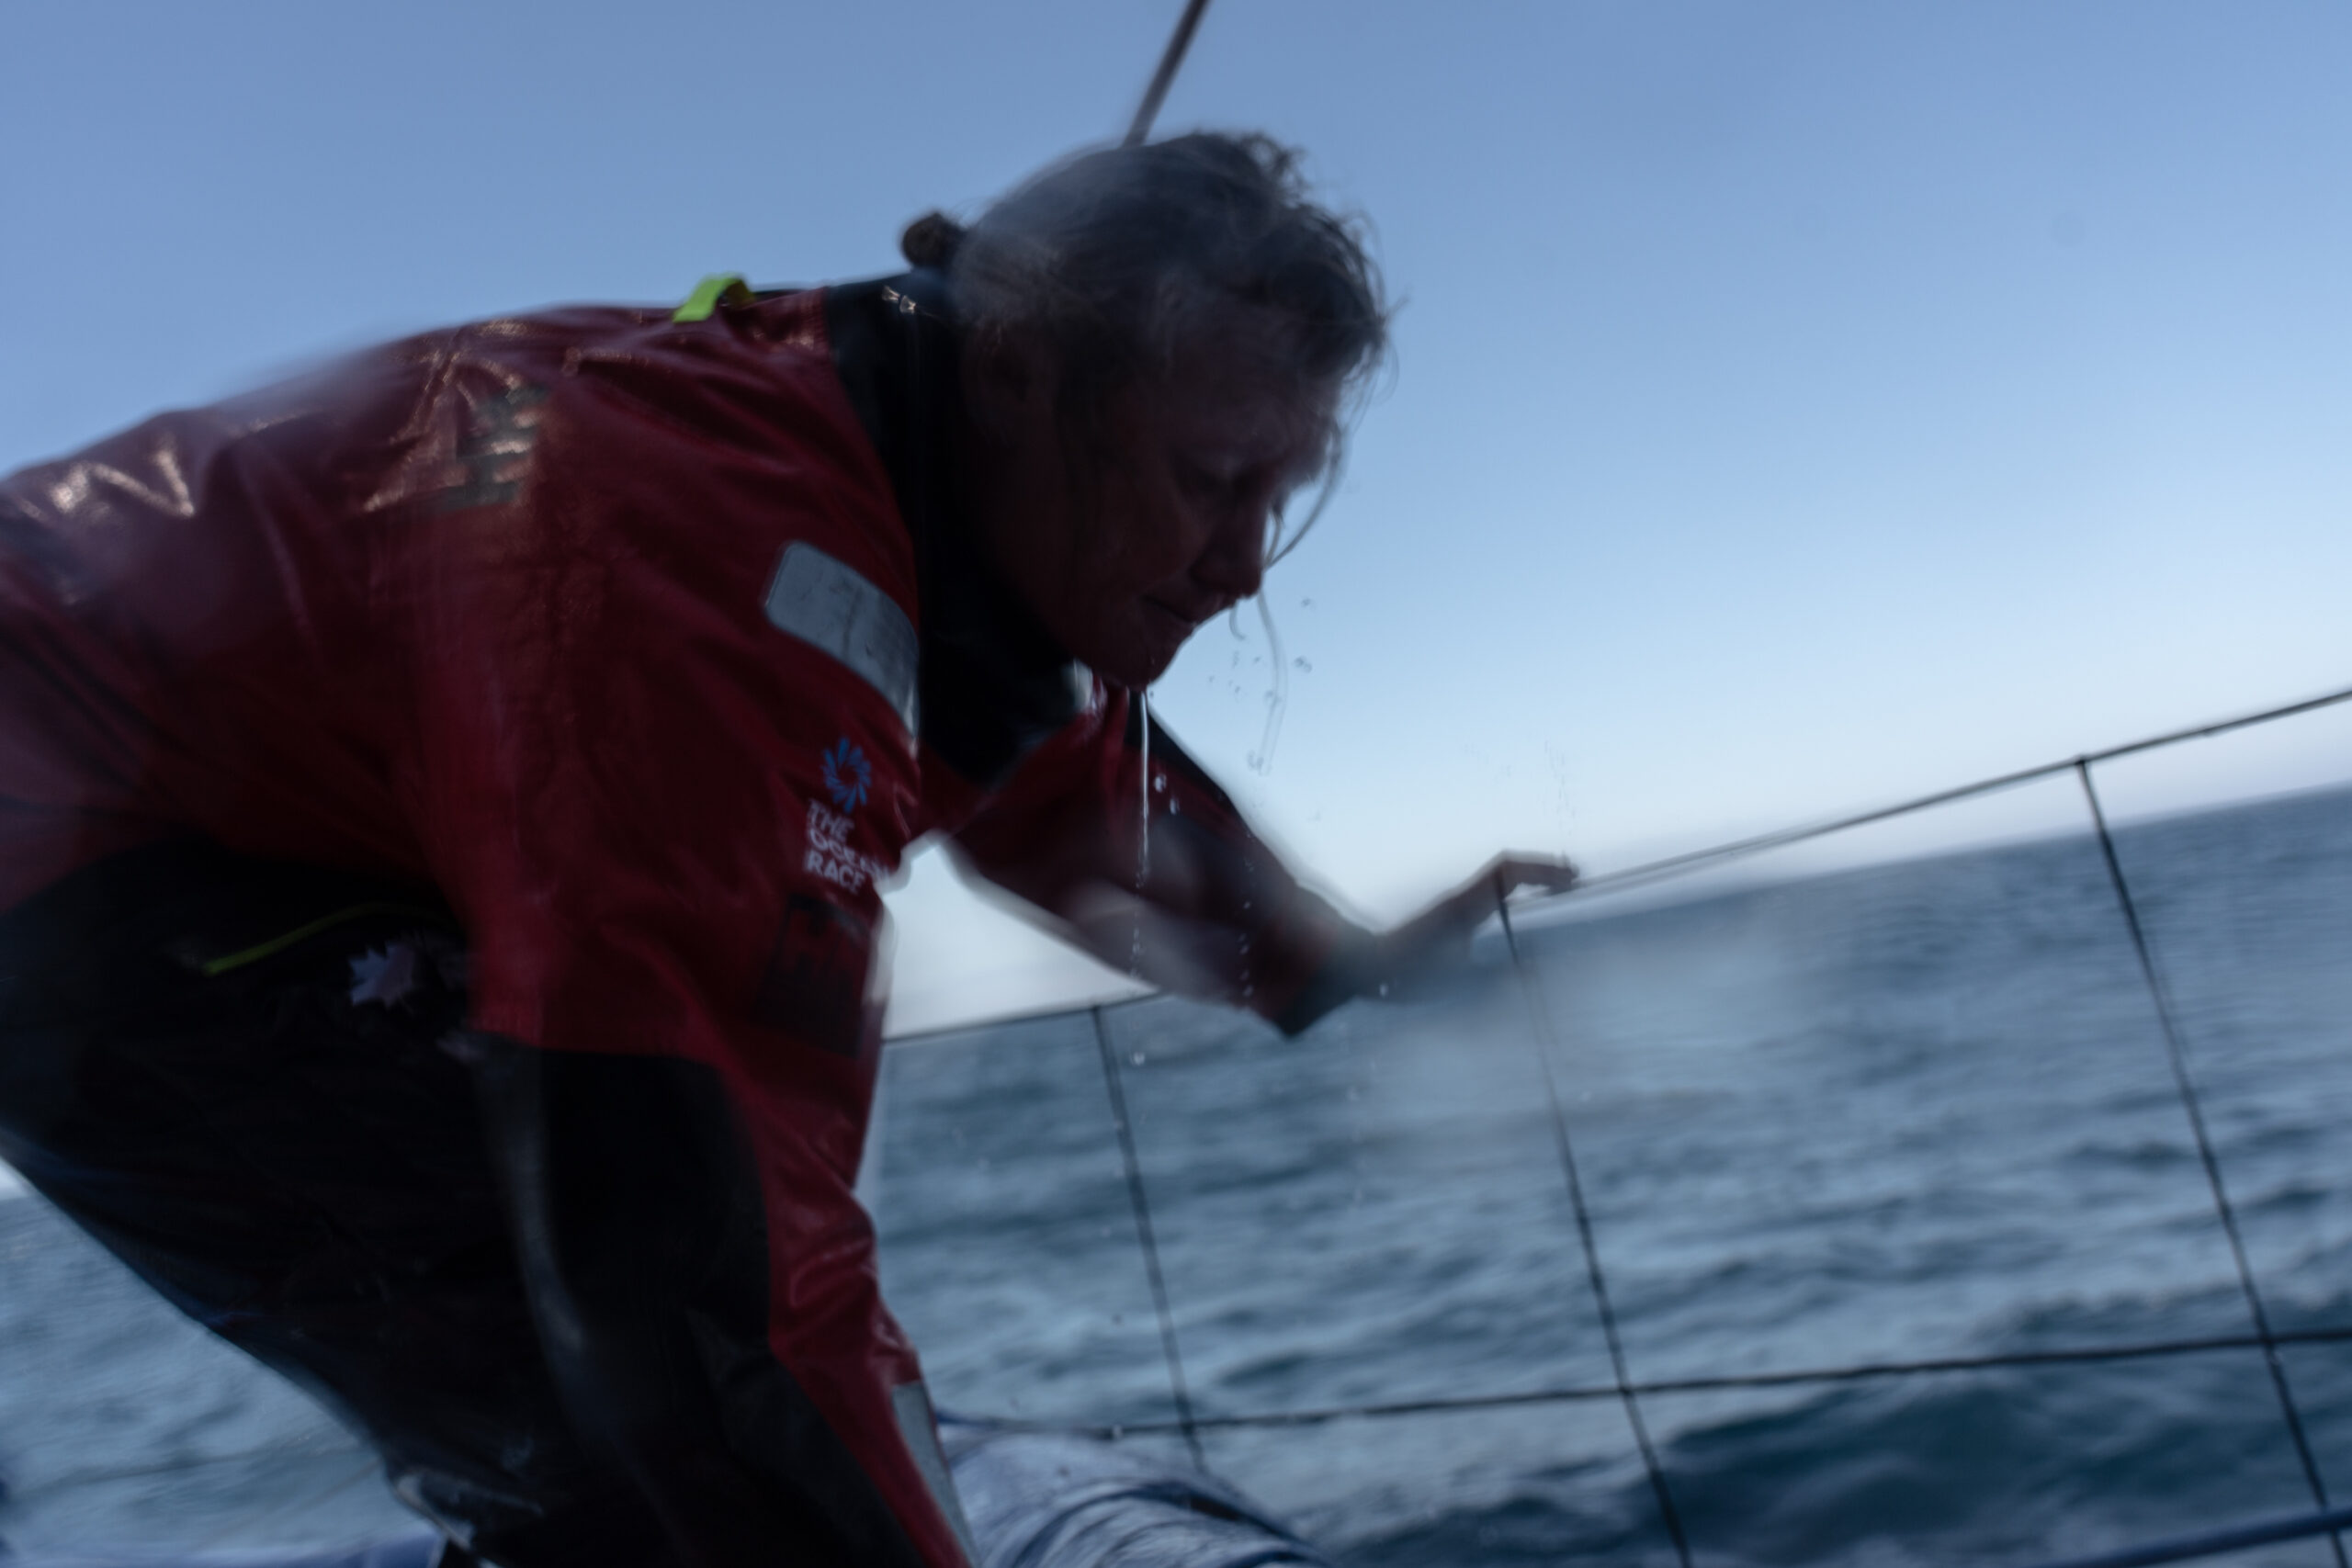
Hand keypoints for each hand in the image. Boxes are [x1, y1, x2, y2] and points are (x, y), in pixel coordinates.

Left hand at [1372, 851, 1578, 992]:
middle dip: (1544, 870)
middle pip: (1508, 869)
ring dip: (1531, 878)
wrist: (1365, 965)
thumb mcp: (1448, 982)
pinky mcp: (1452, 915)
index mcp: (1463, 906)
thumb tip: (1533, 975)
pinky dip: (1516, 890)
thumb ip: (1492, 979)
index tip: (1572, 880)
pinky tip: (1528, 906)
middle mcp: (1461, 898)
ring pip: (1500, 877)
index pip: (1508, 872)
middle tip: (1576, 879)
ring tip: (1562, 887)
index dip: (1542, 871)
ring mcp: (1456, 904)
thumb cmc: (1403, 976)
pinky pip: (1491, 890)